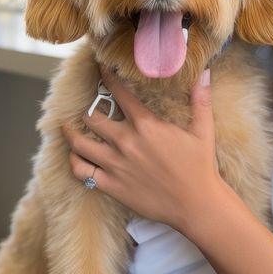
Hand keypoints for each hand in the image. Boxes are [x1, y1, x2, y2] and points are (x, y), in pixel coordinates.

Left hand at [62, 67, 223, 233]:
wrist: (196, 204)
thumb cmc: (200, 166)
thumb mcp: (203, 130)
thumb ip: (200, 99)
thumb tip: (204, 73)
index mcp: (146, 125)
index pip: (119, 93)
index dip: (107, 77)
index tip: (101, 68)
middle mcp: (126, 142)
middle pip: (93, 117)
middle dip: (88, 107)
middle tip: (87, 104)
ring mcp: (115, 165)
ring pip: (80, 143)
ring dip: (71, 132)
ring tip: (68, 126)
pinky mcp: (111, 186)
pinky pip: (81, 172)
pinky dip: (73, 161)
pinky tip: (75, 155)